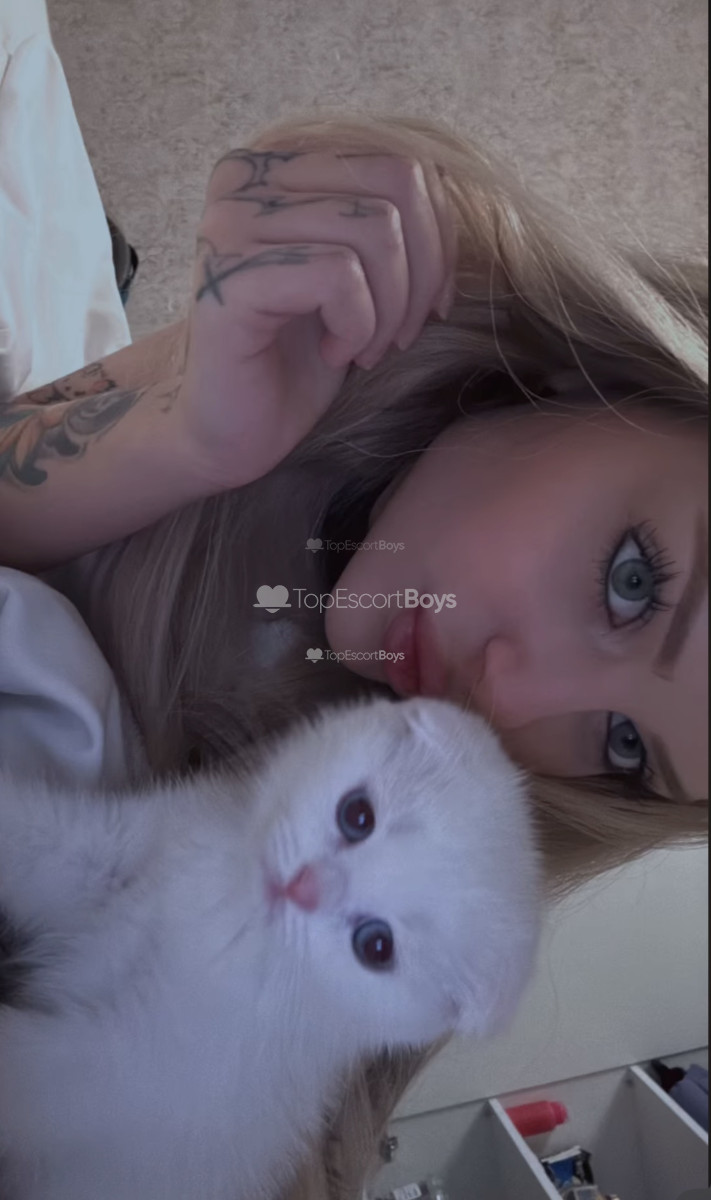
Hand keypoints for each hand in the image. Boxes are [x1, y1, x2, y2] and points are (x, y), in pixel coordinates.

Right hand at [174, 147, 457, 490]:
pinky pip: (340, 277)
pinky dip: (357, 327)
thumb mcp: (363, 274)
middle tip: (400, 336)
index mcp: (282, 160)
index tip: (428, 305)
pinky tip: (332, 355)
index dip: (440, 240)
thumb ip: (396, 221)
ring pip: (377, 229)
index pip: (403, 163)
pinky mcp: (230, 274)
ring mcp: (232, 220)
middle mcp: (248, 174)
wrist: (232, 429)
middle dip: (423, 274)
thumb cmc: (299, 356)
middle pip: (398, 184)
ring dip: (391, 310)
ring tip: (364, 351)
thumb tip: (462, 196)